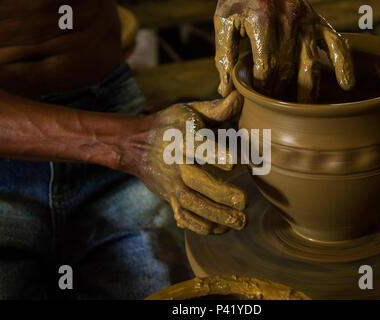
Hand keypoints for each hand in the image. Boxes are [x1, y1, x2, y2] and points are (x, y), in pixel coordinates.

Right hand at [119, 91, 247, 234]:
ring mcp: (171, 185)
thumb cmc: (169, 125)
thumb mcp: (188, 110)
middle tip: (244, 201)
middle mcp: (176, 165)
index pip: (198, 146)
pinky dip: (201, 226)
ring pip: (192, 205)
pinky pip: (184, 216)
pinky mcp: (170, 198)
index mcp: (182, 139)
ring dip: (216, 215)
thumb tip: (239, 97)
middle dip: (220, 194)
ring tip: (240, 221)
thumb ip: (214, 108)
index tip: (234, 163)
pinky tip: (221, 228)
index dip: (215, 154)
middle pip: (196, 183)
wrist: (135, 145)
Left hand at [214, 0, 354, 102]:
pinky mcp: (319, 21)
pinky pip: (337, 44)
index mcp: (262, 21)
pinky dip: (344, 64)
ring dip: (308, 91)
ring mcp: (307, 22)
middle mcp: (289, 22)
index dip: (261, 88)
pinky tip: (347, 85)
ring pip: (311, 65)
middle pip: (287, 70)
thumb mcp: (224, 21)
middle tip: (274, 112)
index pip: (265, 66)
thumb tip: (226, 90)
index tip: (256, 102)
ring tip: (304, 113)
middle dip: (280, 94)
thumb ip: (224, 54)